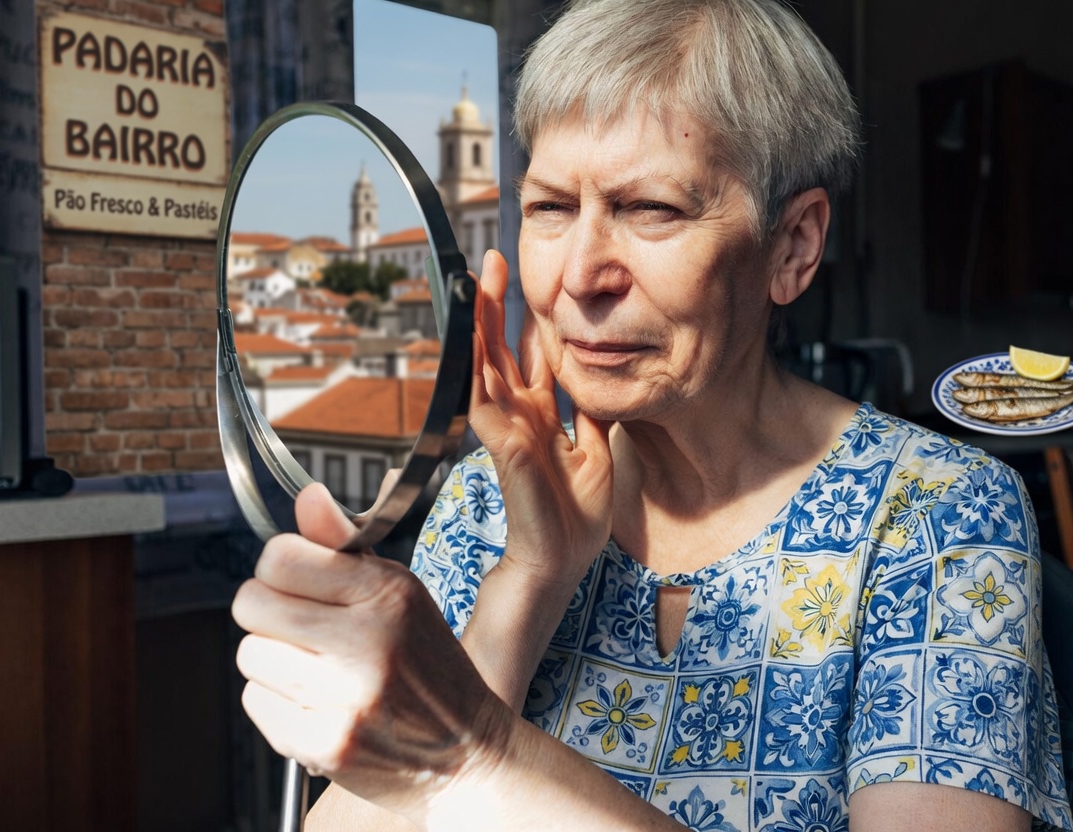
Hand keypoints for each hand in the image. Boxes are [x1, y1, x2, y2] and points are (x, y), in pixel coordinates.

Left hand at [232, 483, 511, 822]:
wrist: (466, 754)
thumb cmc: (431, 668)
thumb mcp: (403, 594)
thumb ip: (345, 547)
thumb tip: (307, 496)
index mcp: (388, 594)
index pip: (279, 557)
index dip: (279, 568)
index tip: (297, 581)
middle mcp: (368, 641)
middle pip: (251, 604)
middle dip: (267, 612)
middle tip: (300, 627)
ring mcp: (346, 698)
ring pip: (249, 655)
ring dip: (272, 661)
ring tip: (315, 670)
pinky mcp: (325, 745)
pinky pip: (256, 703)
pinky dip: (278, 704)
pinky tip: (318, 705)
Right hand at [469, 250, 614, 592]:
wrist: (559, 564)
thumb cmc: (572, 519)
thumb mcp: (597, 453)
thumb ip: (592, 415)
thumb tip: (598, 379)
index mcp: (540, 417)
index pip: (528, 358)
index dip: (525, 320)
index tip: (526, 281)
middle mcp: (518, 419)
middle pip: (499, 352)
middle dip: (495, 308)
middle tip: (491, 262)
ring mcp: (507, 433)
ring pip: (485, 368)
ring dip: (479, 328)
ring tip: (475, 287)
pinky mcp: (505, 451)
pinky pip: (486, 405)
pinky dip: (478, 373)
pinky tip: (474, 343)